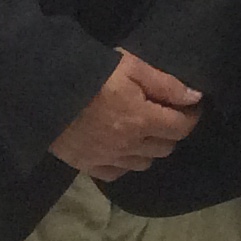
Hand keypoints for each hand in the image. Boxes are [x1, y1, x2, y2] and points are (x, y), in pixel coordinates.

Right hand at [49, 49, 201, 180]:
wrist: (45, 92)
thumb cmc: (92, 73)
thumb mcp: (132, 67)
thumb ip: (166, 84)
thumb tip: (195, 98)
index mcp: (143, 121)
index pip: (181, 128)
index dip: (191, 117)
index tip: (191, 107)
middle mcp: (129, 146)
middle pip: (165, 148)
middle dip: (171, 131)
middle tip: (165, 115)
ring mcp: (108, 159)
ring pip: (144, 163)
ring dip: (150, 149)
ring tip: (144, 131)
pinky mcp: (87, 166)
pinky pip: (117, 172)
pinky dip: (126, 163)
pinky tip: (122, 148)